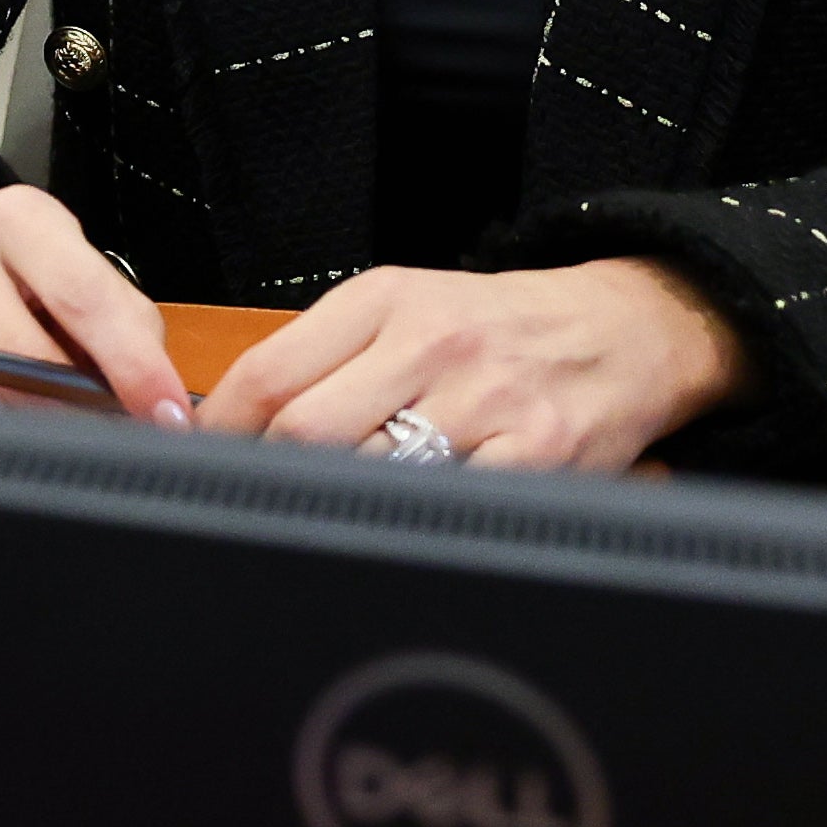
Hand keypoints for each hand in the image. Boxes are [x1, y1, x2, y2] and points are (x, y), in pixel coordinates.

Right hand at [0, 179, 194, 422]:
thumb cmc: (28, 277)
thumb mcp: (82, 274)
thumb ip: (123, 328)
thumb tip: (155, 408)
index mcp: (18, 217)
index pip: (83, 298)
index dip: (132, 365)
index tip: (165, 415)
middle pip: (18, 354)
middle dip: (74, 409)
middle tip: (107, 440)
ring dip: (21, 426)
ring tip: (50, 431)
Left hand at [196, 257, 753, 472]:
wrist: (624, 329)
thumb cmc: (498, 327)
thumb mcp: (406, 309)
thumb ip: (325, 356)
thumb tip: (229, 422)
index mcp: (385, 302)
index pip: (267, 374)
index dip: (220, 431)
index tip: (202, 461)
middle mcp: (433, 344)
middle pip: (306, 430)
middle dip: (271, 474)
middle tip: (261, 498)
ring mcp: (487, 402)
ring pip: (370, 474)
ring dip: (338, 504)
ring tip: (331, 515)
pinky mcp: (538, 456)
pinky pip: (449, 505)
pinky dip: (414, 523)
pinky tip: (404, 525)